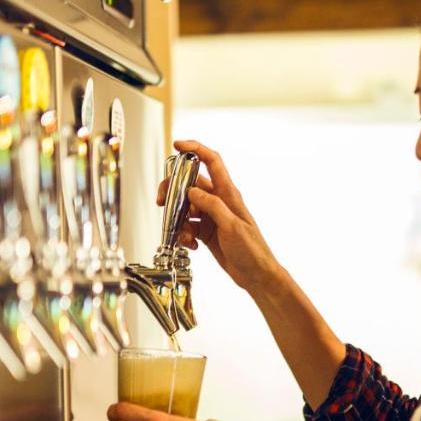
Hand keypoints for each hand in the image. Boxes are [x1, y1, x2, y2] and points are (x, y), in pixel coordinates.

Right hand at [159, 140, 281, 294]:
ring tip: (184, 235)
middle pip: (190, 185)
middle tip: (163, 202)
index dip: (195, 149)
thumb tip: (193, 191)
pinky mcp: (206, 232)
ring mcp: (212, 217)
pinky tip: (191, 245)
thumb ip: (212, 206)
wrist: (256, 275)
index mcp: (229, 194)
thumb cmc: (253, 251)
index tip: (178, 145)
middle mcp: (219, 202)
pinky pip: (187, 226)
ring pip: (186, 208)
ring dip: (179, 220)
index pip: (212, 162)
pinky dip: (184, 234)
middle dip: (174, 191)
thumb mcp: (232, 226)